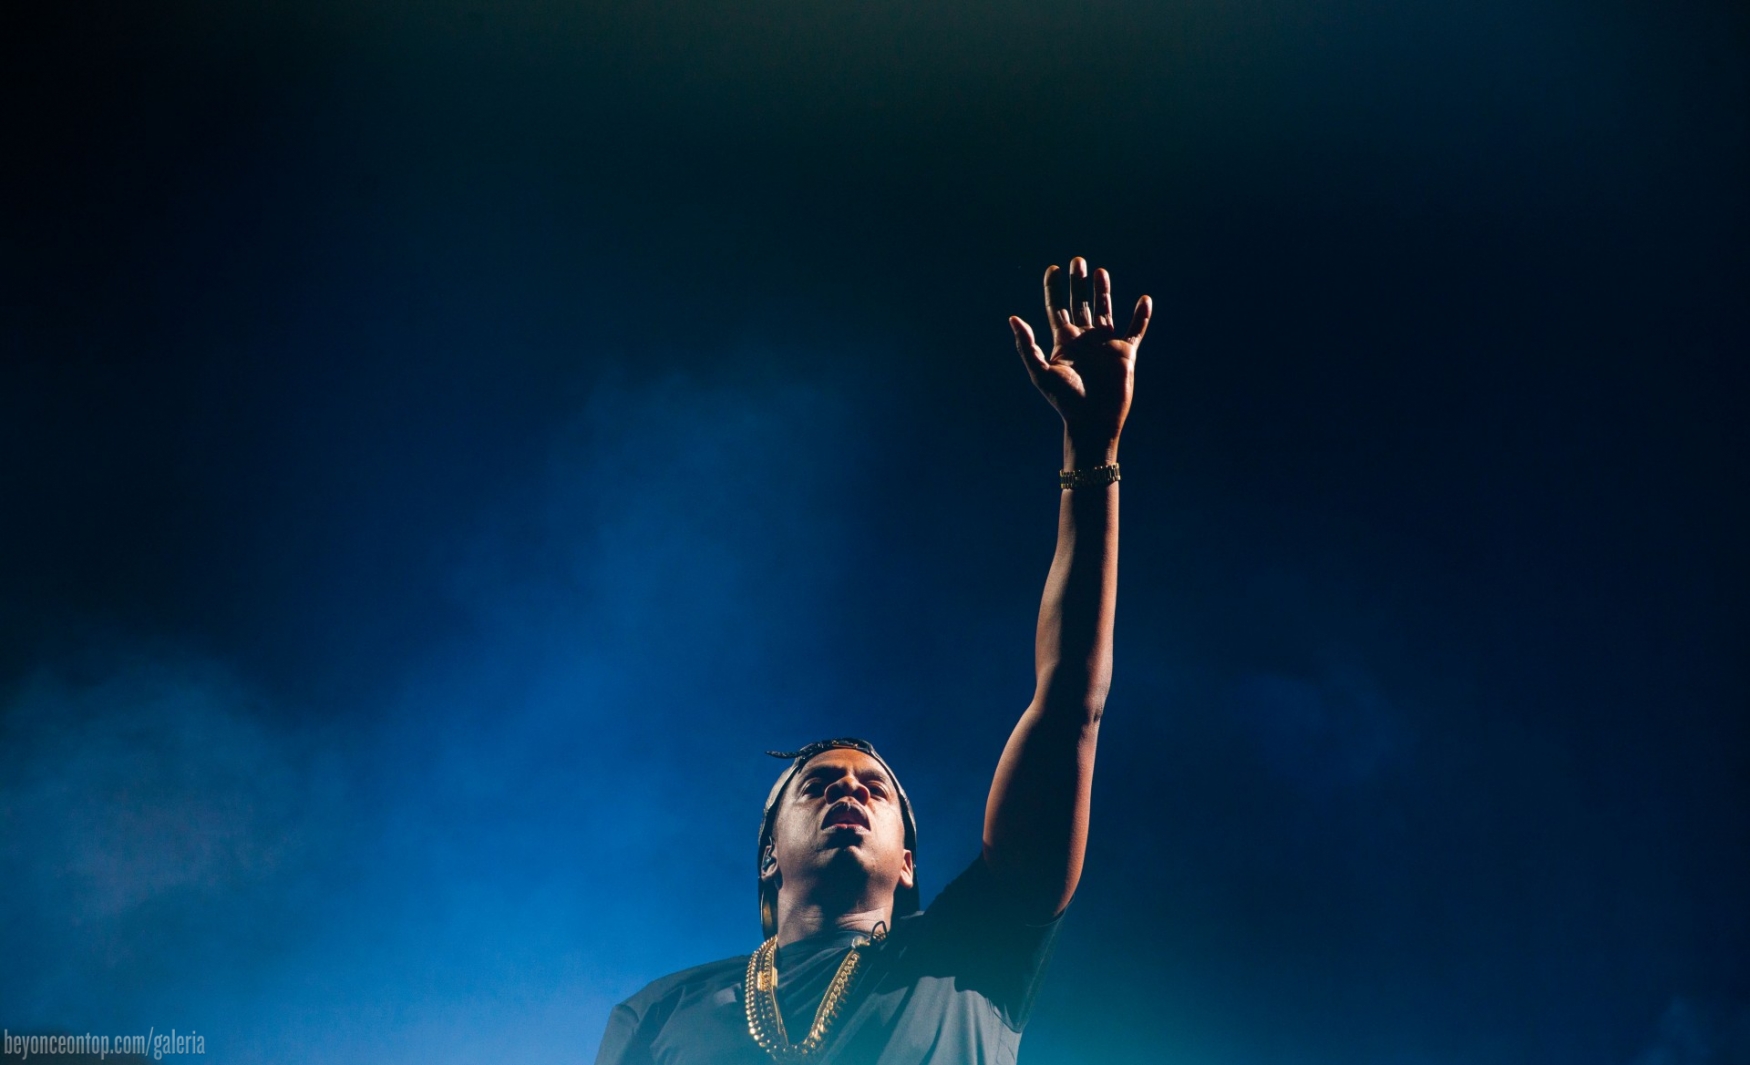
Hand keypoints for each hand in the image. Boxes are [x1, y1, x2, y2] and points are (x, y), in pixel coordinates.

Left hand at [1010, 257, 1149, 458]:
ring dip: (1103, 291)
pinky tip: (1144, 299)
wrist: (1093, 422)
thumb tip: (1013, 318)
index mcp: (1064, 342)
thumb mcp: (1041, 373)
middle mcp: (1084, 339)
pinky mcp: (1125, 353)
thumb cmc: (1065, 401)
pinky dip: (1140, 316)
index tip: (1053, 268)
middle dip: (1078, 283)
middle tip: (1078, 260)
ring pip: (1104, 310)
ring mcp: (1105, 345)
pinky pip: (1135, 330)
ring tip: (1100, 271)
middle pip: (1080, 304)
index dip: (1053, 289)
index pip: (1056, 308)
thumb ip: (1027, 346)